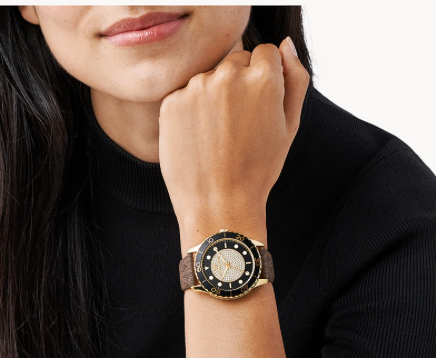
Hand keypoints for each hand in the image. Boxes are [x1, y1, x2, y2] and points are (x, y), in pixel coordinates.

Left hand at [158, 37, 309, 251]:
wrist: (218, 205)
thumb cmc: (257, 171)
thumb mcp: (289, 126)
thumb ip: (295, 78)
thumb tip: (285, 45)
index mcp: (263, 77)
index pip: (266, 54)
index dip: (265, 80)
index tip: (258, 107)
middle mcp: (227, 75)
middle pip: (235, 63)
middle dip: (238, 85)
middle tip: (238, 127)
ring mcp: (195, 88)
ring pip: (208, 79)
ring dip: (212, 98)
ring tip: (217, 138)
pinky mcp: (171, 103)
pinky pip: (184, 96)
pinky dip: (190, 112)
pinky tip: (198, 140)